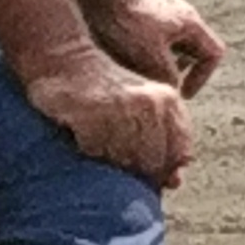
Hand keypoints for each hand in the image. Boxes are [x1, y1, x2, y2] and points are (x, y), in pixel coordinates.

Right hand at [15, 41, 192, 188]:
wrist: (66, 61)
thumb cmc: (106, 92)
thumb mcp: (143, 108)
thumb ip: (165, 142)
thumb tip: (175, 183)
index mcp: (169, 101)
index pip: (178, 153)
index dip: (163, 168)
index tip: (145, 170)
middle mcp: (150, 103)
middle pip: (152, 161)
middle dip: (135, 169)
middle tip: (115, 157)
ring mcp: (121, 107)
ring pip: (125, 160)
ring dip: (111, 161)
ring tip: (100, 144)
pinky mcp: (91, 113)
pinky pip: (95, 152)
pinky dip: (89, 152)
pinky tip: (84, 137)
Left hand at [90, 0, 225, 94]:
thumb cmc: (127, 24)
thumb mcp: (151, 59)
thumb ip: (168, 78)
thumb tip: (172, 91)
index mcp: (191, 23)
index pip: (213, 54)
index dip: (202, 77)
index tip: (181, 93)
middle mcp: (181, 13)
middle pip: (191, 49)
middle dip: (177, 70)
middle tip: (157, 84)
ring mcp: (160, 7)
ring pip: (168, 41)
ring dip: (158, 59)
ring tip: (135, 71)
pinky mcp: (138, 6)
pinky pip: (148, 32)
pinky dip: (140, 48)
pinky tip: (118, 55)